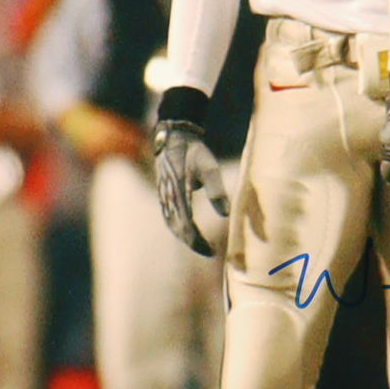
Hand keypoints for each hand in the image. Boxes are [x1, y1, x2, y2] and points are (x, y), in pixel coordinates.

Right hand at [154, 119, 228, 254]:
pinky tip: (187, 230)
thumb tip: (226, 215)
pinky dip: (177, 227)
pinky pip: (168, 216)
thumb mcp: (209, 167)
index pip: (187, 225)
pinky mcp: (163, 192)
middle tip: (209, 252)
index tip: (211, 251)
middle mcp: (168, 197)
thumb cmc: (193, 151)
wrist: (172, 136)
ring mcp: (163, 195)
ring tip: (200, 245)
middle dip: (192, 243)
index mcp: (179, 193)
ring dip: (184, 237)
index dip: (198, 242)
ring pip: (171, 223)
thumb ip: (216, 191)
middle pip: (178, 228)